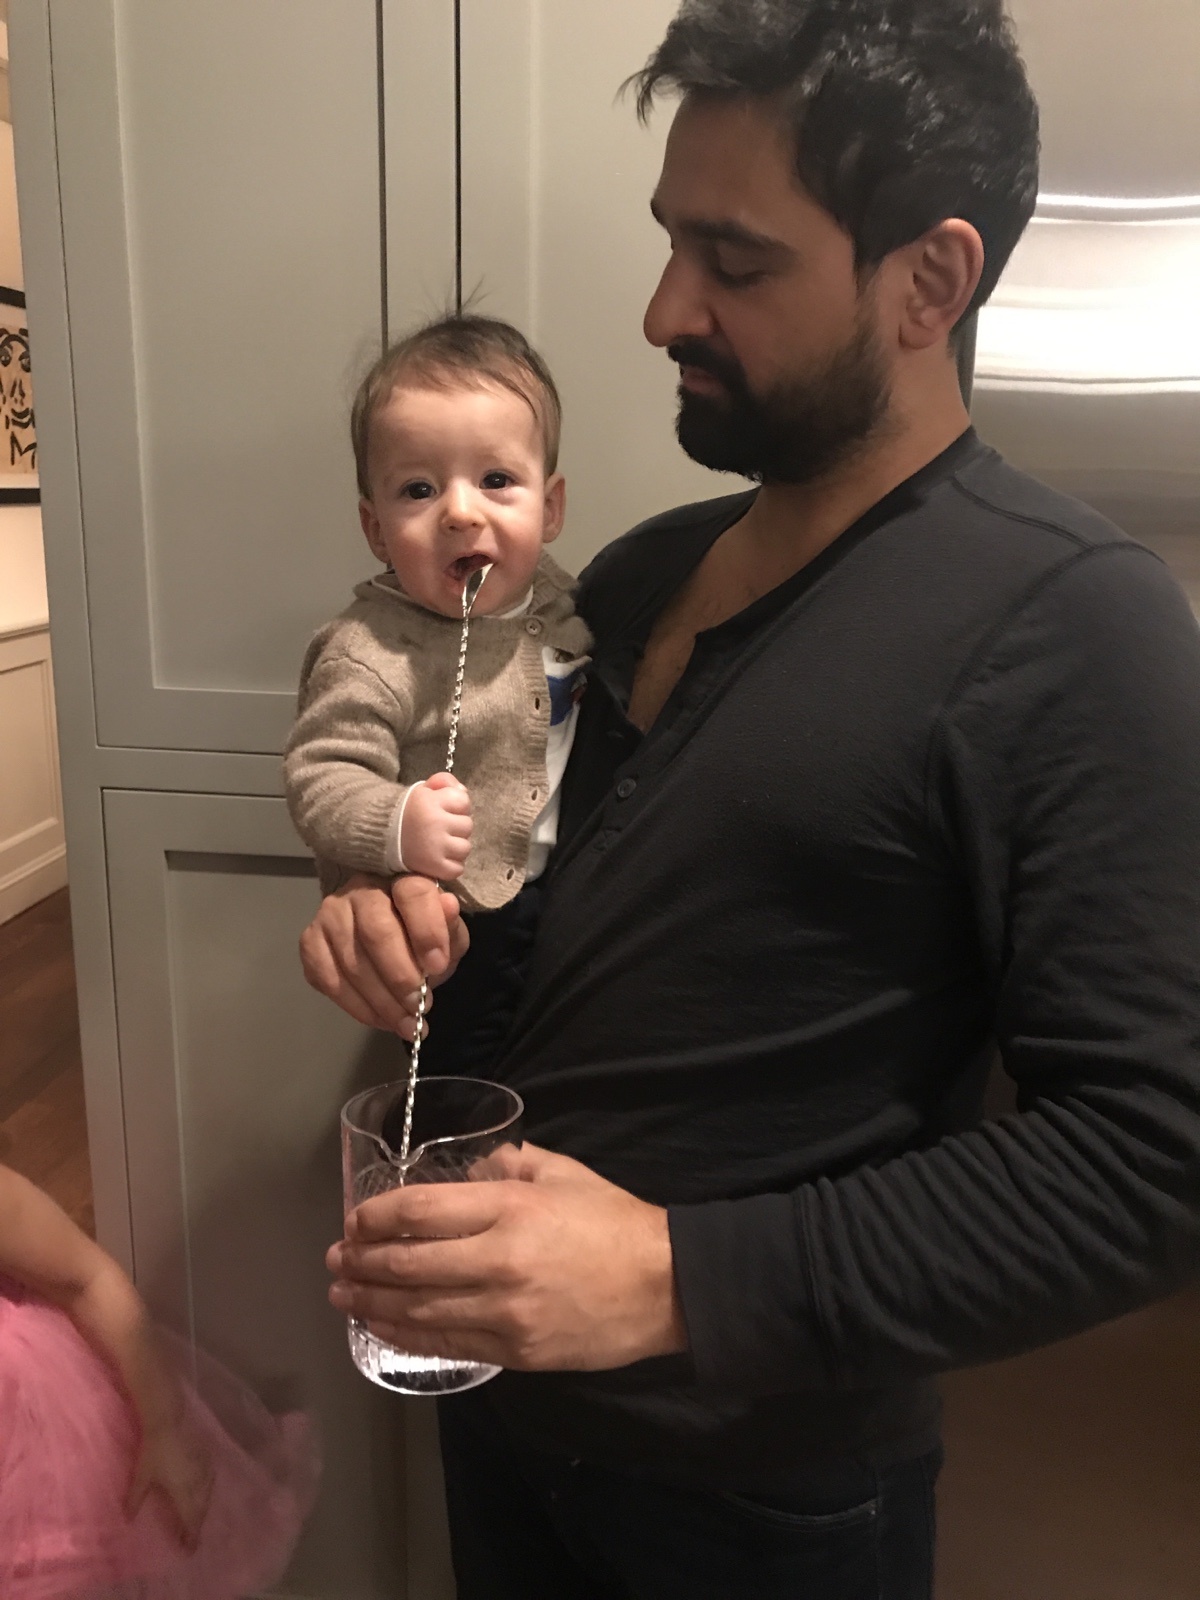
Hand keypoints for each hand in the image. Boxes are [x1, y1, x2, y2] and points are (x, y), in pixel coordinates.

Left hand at [127, 1414, 213, 1549]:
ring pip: (207, 1495)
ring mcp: (203, 1469)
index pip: (190, 1518)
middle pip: (201, 1509)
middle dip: (197, 1525)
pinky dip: (207, 1492)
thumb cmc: (153, 1451)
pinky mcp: (205, 1457)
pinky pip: (210, 1481)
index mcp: (183, 1490)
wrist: (168, 1422)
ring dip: (202, 1510)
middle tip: (191, 1538)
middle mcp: (197, 1482)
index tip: (190, 1549)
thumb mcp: (141, 1477)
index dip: (191, 1534)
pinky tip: (203, 1491)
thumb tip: (128, 1520)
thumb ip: (135, 1499)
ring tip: (196, 1518)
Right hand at [299, 873, 468, 1034]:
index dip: (427, 931)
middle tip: (420, 1006)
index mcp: (400, 878)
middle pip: (376, 932)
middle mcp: (360, 889)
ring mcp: (330, 915)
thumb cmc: (421, 933)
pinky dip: (357, 1007)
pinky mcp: (310, 943)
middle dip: (401, 977)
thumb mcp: (447, 932)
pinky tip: (380, 1019)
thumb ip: (450, 926)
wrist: (386, 937)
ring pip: (352, 962)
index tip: (438, 966)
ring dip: (382, 1002)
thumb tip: (449, 907)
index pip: (412, 893)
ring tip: (406, 1024)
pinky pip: (329, 981)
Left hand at [326, 1144, 687, 1371]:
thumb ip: (508, 1165)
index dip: (376, 1217)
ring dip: (372, 1302)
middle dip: (361, 1262)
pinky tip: (383, 1327)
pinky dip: (406, 1336)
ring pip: (418, 1310)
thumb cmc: (613, 1222)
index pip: (420, 1212)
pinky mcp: (515, 1351)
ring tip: (344, 1295)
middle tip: (337, 1260)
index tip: (355, 1220)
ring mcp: (505, 1312)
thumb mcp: (562, 1173)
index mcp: (510, 1209)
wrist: (666, 1286)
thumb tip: (468, 1171)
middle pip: (407, 1265)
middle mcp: (499, 1261)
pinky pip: (447, 1344)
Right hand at [401, 773, 472, 880]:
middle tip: (440, 829)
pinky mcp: (433, 866)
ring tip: (439, 844)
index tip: (442, 810)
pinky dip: (450, 866)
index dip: (456, 806)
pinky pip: (457, 869)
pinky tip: (437, 858)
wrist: (379, 837)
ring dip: (455, 847)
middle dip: (456, 827)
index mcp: (430, 801)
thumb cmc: (407, 812)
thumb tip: (463, 790)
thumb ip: (443, 782)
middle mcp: (434, 823)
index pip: (464, 801)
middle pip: (467, 826)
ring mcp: (435, 847)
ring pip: (465, 848)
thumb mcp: (422, 791)